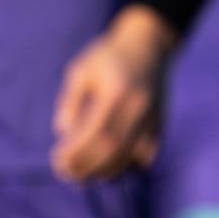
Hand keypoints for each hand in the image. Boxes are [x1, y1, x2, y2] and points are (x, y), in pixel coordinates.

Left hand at [51, 6, 176, 182]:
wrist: (149, 42)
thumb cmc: (109, 55)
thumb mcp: (81, 69)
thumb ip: (70, 100)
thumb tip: (62, 132)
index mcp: (118, 91)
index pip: (97, 132)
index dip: (77, 153)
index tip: (57, 161)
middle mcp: (139, 105)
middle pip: (114, 148)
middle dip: (88, 166)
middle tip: (66, 174)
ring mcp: (153, 114)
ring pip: (132, 154)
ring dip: (106, 170)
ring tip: (84, 175)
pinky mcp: (161, 120)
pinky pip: (147, 152)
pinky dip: (129, 164)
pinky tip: (110, 166)